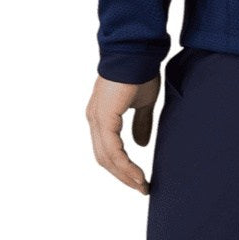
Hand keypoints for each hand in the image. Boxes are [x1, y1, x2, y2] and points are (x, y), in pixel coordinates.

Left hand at [87, 73, 159, 193]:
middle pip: (105, 158)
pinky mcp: (104, 119)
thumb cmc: (140, 71)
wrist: (137, 52)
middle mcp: (95, 119)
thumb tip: (141, 144)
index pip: (108, 149)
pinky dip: (125, 165)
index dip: (122, 166)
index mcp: (102, 115)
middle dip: (123, 176)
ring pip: (107, 158)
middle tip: (141, 187)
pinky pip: (113, 151)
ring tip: (142, 185)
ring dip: (125, 175)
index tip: (139, 179)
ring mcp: (97, 120)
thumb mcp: (143, 102)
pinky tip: (137, 174)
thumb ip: (140, 123)